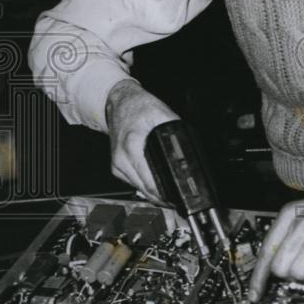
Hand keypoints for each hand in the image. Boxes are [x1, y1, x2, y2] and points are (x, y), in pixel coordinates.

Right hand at [105, 79, 178, 201]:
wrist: (119, 102)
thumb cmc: (138, 106)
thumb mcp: (162, 114)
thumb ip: (174, 132)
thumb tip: (187, 149)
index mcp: (131, 146)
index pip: (149, 181)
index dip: (165, 194)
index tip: (178, 199)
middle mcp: (121, 159)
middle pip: (145, 189)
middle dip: (163, 198)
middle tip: (180, 201)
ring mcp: (117, 164)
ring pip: (139, 189)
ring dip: (155, 195)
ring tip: (172, 197)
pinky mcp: (117, 166)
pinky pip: (134, 182)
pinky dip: (146, 186)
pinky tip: (158, 186)